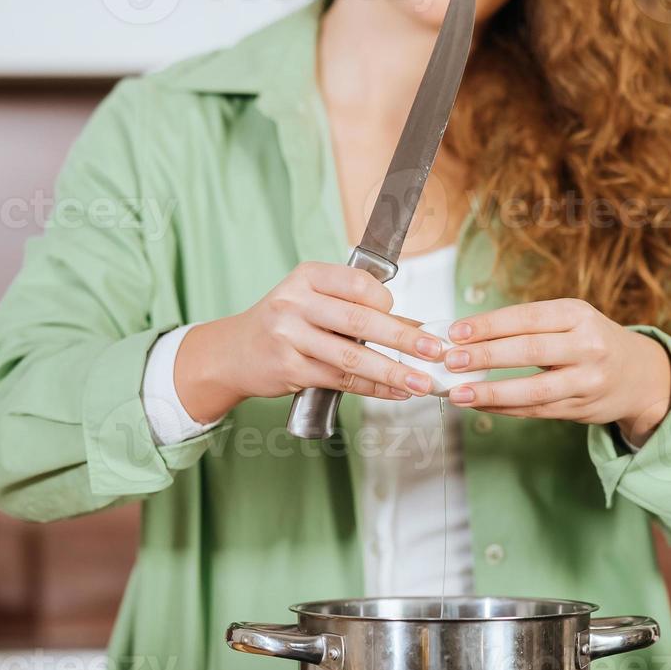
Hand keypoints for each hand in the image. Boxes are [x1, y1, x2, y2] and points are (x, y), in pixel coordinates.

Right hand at [174, 262, 443, 423]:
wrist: (233, 353)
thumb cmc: (283, 323)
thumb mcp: (311, 301)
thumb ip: (355, 308)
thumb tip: (414, 325)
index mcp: (307, 277)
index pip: (359, 284)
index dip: (389, 303)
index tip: (412, 320)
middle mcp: (295, 303)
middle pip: (361, 322)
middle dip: (405, 339)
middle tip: (436, 352)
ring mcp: (289, 337)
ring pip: (352, 357)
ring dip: (394, 372)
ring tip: (422, 382)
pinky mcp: (289, 369)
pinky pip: (341, 381)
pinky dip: (373, 388)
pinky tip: (396, 392)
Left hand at [443, 299, 670, 444]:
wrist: (640, 375)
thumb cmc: (592, 341)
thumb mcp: (571, 320)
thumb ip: (528, 327)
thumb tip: (468, 335)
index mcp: (579, 315)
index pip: (528, 318)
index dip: (490, 325)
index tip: (456, 332)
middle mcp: (588, 346)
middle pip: (529, 351)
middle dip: (485, 356)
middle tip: (451, 360)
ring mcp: (587, 381)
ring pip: (533, 389)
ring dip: (491, 392)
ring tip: (458, 392)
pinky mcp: (581, 409)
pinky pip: (535, 410)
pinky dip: (503, 408)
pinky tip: (478, 404)